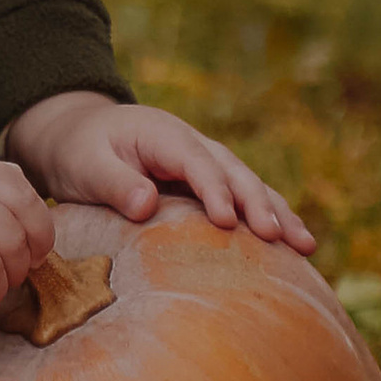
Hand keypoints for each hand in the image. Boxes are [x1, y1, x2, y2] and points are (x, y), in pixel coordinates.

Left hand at [3, 87, 314, 254]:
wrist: (76, 135)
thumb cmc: (79, 151)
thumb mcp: (86, 165)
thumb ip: (115, 182)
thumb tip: (147, 205)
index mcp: (163, 135)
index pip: (196, 162)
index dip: (214, 190)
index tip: (226, 222)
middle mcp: (192, 144)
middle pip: (233, 171)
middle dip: (258, 203)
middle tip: (277, 237)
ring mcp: (204, 161)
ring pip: (248, 184)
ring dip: (276, 211)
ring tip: (304, 245)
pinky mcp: (207, 182)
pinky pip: (242, 198)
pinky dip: (269, 216)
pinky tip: (293, 244)